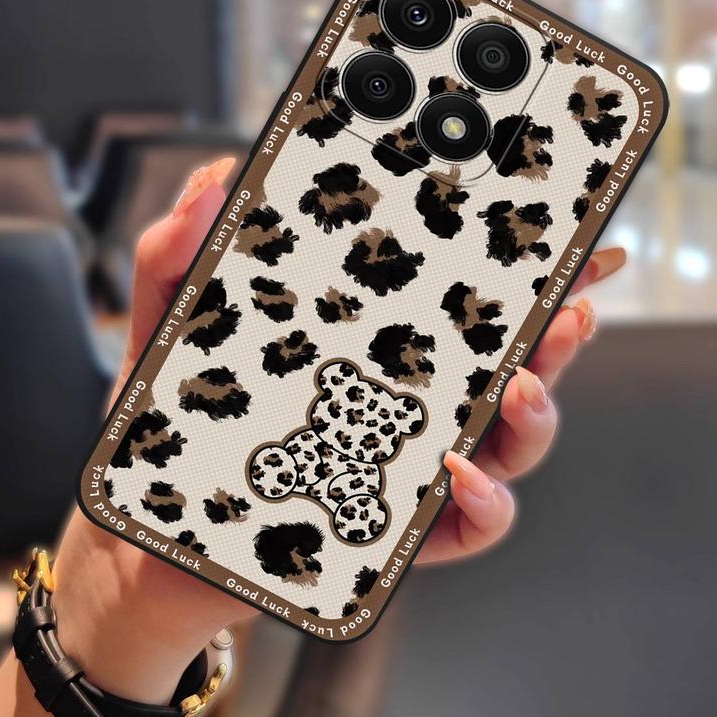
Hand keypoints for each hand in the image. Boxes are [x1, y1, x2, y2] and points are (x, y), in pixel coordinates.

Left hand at [54, 161, 625, 699]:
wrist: (145, 538)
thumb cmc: (174, 432)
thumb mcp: (166, 332)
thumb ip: (177, 255)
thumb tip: (213, 177)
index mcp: (370, 349)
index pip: (457, 299)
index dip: (517, 263)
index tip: (558, 220)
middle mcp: (407, 406)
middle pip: (509, 365)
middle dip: (558, 333)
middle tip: (571, 301)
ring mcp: (408, 470)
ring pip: (509, 443)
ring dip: (538, 412)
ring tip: (521, 387)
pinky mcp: (396, 535)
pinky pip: (468, 527)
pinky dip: (484, 503)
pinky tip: (456, 474)